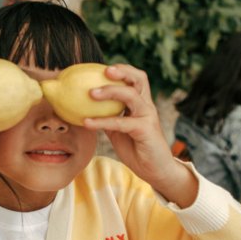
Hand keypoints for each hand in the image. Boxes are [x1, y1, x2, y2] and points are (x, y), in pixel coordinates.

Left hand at [84, 64, 197, 207]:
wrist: (155, 170)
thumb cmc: (137, 150)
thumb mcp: (118, 132)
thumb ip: (108, 119)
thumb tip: (85, 112)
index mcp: (141, 104)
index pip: (135, 79)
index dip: (121, 70)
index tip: (101, 68)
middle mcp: (146, 106)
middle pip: (139, 79)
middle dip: (122, 71)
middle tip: (103, 70)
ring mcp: (147, 116)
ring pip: (130, 95)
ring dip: (110, 91)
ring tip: (90, 93)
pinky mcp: (145, 129)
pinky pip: (121, 122)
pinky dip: (102, 121)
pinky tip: (87, 122)